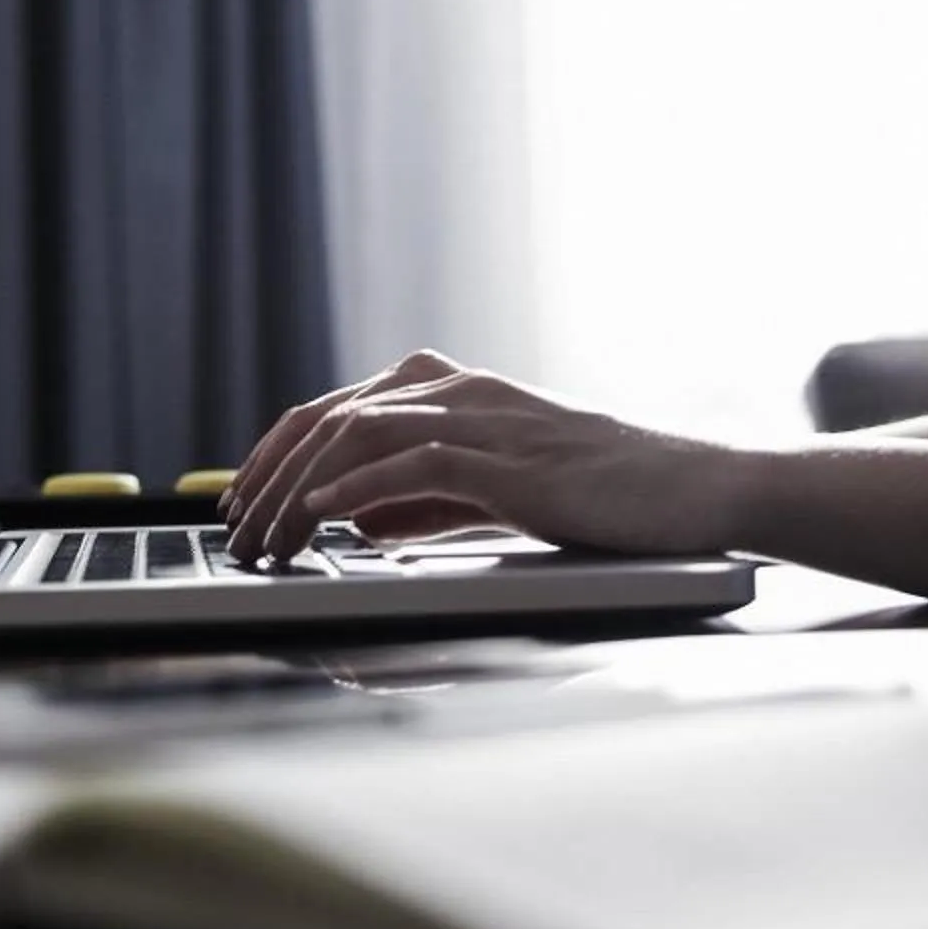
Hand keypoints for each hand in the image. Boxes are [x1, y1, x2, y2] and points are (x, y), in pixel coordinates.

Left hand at [221, 349, 748, 564]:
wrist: (692, 489)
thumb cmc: (605, 494)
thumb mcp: (499, 494)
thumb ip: (430, 500)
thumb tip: (358, 521)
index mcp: (455, 390)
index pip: (336, 410)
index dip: (275, 455)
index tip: (240, 503)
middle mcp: (461, 390)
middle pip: (332, 417)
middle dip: (269, 475)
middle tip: (235, 531)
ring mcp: (486, 420)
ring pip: (360, 434)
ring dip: (298, 490)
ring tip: (266, 537)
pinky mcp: (512, 460)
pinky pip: (417, 463)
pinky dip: (359, 489)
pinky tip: (325, 517)